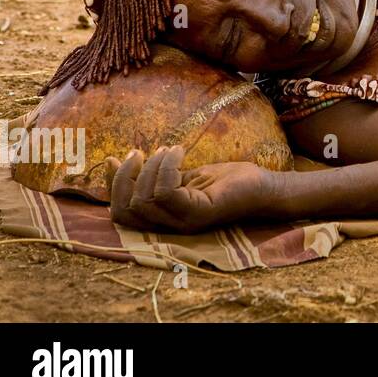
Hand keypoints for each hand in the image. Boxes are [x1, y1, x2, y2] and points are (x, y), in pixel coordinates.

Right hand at [105, 146, 271, 233]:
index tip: (119, 157)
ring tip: (170, 150)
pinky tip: (180, 151)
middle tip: (139, 153)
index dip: (112, 186)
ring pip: (144, 199)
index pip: (120, 214)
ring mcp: (184, 222)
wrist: (264, 188)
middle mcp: (170, 226)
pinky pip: (167, 192)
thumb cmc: (225, 182)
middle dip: (124, 177)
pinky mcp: (199, 213)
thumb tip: (114, 160)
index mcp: (163, 219)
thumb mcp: (182, 176)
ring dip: (151, 167)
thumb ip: (153, 175)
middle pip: (125, 211)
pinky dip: (167, 166)